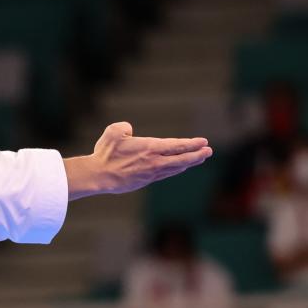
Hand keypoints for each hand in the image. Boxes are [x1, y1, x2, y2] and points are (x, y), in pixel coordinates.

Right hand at [65, 121, 211, 199]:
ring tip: (199, 159)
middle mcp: (155, 161)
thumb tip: (130, 130)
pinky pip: (166, 174)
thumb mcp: (113, 132)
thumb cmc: (105, 153)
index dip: (192, 144)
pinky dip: (176, 170)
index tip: (204, 142)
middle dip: (197, 154)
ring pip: (176, 167)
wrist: (98, 176)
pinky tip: (179, 167)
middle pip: (182, 158)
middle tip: (209, 151)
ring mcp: (151, 173)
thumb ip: (124, 127)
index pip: (177, 145)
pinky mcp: (146, 180)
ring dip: (189, 163)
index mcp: (150, 148)